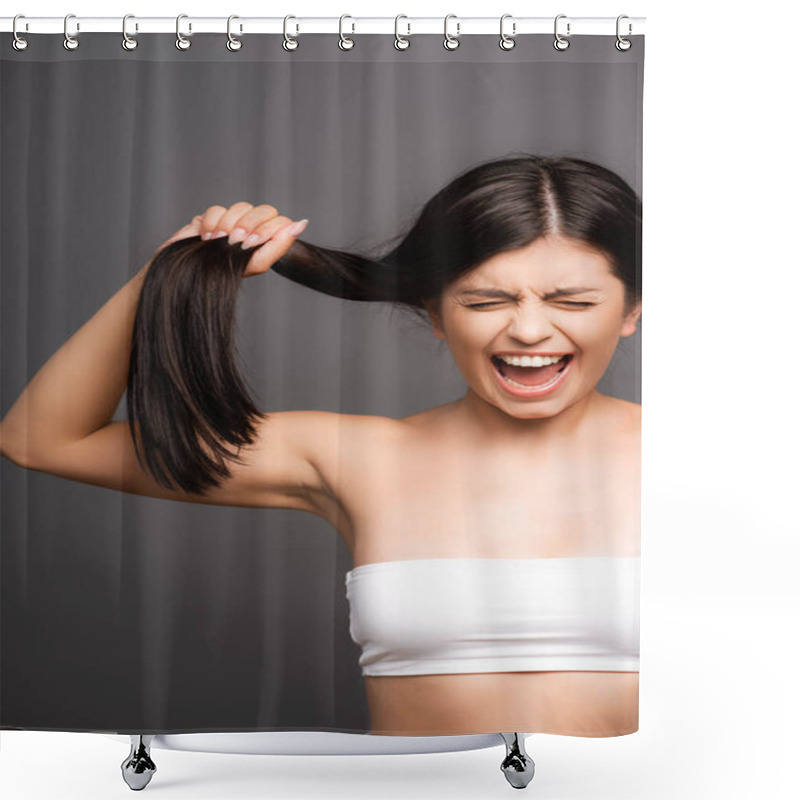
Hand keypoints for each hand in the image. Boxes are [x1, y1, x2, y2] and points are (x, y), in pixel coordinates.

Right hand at [151, 202, 307, 277]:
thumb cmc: (218, 277)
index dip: (271, 227)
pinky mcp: (209, 220)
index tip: (253, 242)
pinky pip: (218, 209)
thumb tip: (301, 223)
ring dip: (229, 225)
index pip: (283, 222)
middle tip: (236, 242)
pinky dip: (212, 223)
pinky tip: (206, 238)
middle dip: (251, 225)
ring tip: (218, 242)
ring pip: (242, 207)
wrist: (181, 278)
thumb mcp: (252, 264)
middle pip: (266, 210)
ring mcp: (230, 225)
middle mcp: (252, 235)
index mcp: (267, 247)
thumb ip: (277, 245)